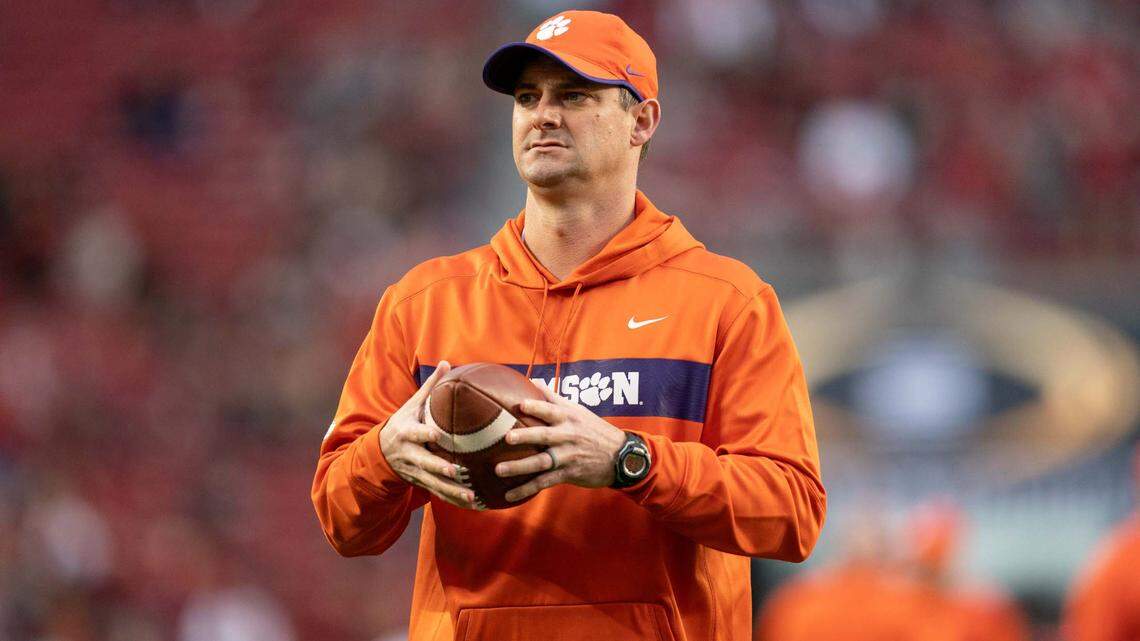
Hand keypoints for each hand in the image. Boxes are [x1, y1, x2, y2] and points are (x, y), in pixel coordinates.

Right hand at [379, 361, 480, 509]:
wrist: (379, 452)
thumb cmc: (402, 423)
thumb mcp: (411, 405)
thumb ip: (429, 387)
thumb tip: (447, 362)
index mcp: (406, 433)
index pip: (415, 433)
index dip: (423, 435)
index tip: (435, 436)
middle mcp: (409, 454)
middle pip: (425, 463)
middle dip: (439, 468)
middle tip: (456, 471)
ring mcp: (414, 471)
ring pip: (433, 483)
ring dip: (452, 491)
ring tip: (471, 495)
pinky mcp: (420, 483)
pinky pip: (438, 494)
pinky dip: (454, 500)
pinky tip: (473, 504)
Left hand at [495, 381, 626, 501]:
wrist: (620, 457)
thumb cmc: (594, 430)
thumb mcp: (578, 410)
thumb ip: (554, 398)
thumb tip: (533, 381)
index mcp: (569, 418)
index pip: (550, 410)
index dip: (536, 407)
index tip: (520, 405)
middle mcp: (567, 436)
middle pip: (544, 436)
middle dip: (526, 436)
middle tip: (507, 438)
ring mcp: (567, 456)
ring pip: (541, 462)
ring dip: (519, 466)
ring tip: (499, 469)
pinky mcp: (567, 474)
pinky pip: (544, 482)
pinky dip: (526, 489)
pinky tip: (510, 494)